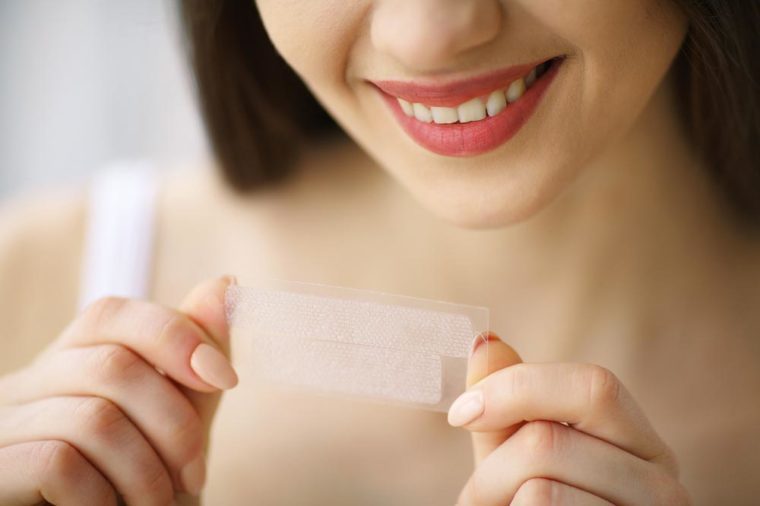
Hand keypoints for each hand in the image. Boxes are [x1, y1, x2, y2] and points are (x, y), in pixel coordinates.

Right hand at [0, 276, 237, 504]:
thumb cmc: (137, 488)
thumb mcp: (177, 421)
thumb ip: (194, 360)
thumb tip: (224, 284)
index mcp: (70, 363)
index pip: (112, 314)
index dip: (176, 336)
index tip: (226, 379)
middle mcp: (26, 385)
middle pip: (113, 366)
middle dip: (175, 425)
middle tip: (195, 475)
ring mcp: (1, 426)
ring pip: (94, 418)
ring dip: (147, 473)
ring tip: (158, 504)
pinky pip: (58, 462)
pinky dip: (103, 496)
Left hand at [449, 333, 689, 504]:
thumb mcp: (518, 456)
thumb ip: (506, 406)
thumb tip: (485, 341)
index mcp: (641, 443)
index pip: (594, 385)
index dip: (515, 387)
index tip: (459, 412)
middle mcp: (663, 484)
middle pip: (551, 438)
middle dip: (492, 465)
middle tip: (479, 492)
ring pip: (540, 488)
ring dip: (494, 502)